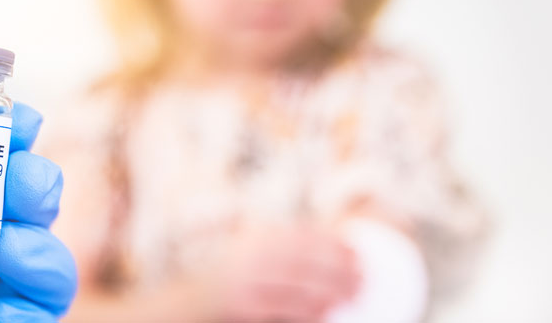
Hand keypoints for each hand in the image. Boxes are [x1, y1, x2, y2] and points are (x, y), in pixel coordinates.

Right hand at [216, 223, 359, 322]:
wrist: (190, 301)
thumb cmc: (227, 278)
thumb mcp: (250, 251)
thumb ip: (280, 246)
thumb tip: (331, 248)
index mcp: (256, 238)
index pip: (303, 236)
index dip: (334, 244)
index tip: (357, 254)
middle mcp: (252, 256)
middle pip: (309, 262)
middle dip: (340, 272)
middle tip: (362, 282)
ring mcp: (248, 283)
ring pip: (301, 288)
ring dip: (330, 294)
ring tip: (349, 299)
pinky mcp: (245, 307)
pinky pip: (286, 311)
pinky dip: (309, 314)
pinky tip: (323, 316)